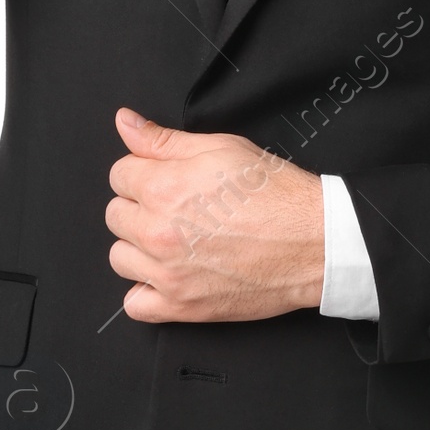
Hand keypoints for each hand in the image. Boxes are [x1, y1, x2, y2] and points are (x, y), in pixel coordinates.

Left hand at [106, 110, 325, 321]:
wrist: (315, 243)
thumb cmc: (277, 195)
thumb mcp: (222, 148)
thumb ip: (164, 139)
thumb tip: (125, 123)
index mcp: (164, 188)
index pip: (119, 175)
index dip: (144, 173)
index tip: (166, 181)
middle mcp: (159, 232)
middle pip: (115, 216)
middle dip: (140, 208)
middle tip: (177, 210)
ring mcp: (168, 274)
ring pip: (119, 258)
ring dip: (139, 248)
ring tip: (174, 242)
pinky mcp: (182, 306)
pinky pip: (135, 304)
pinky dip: (145, 292)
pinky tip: (167, 277)